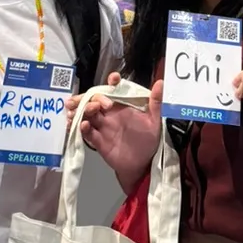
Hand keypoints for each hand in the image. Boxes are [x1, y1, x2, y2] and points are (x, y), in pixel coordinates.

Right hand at [66, 75, 162, 191]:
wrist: (142, 164)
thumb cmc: (148, 140)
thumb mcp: (154, 121)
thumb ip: (156, 103)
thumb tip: (160, 83)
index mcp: (122, 106)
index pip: (114, 90)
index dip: (112, 82)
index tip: (113, 79)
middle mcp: (110, 114)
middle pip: (94, 100)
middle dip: (89, 97)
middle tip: (94, 103)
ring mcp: (102, 126)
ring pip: (87, 113)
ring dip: (81, 109)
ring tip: (81, 110)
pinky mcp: (98, 140)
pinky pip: (87, 132)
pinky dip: (82, 127)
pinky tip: (84, 125)